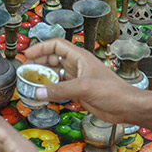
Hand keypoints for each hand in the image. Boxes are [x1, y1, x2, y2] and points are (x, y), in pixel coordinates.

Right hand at [22, 38, 136, 123]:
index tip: (27, 54)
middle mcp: (77, 66)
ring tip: (30, 82)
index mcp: (80, 57)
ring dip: (43, 78)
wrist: (125, 106)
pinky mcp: (78, 92)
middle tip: (25, 70)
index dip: (40, 48)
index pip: (56, 46)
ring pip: (54, 74)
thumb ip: (60, 90)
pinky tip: (42, 95)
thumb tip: (39, 92)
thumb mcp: (83, 87)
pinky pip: (59, 88)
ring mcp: (77, 79)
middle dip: (38, 63)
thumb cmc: (113, 91)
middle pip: (52, 59)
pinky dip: (50, 90)